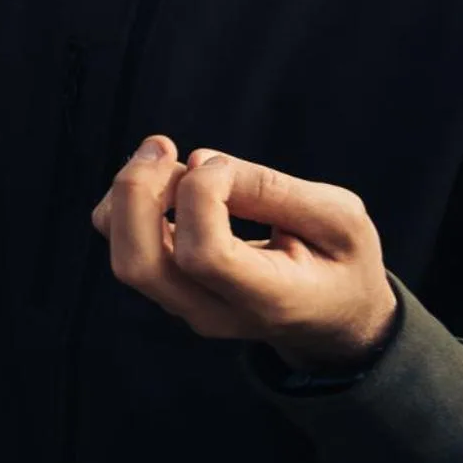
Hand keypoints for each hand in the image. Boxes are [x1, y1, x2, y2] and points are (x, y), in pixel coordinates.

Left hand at [91, 136, 398, 371]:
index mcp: (269, 300)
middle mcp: (213, 311)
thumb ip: (275, 190)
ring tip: (171, 161)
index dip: (200, 196)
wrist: (332, 316)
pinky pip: (121, 239)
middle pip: (138, 264)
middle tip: (164, 146)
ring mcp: (182, 305)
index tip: (224, 167)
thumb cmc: (340, 262)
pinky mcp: (165, 285)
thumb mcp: (341, 219)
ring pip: (121, 250)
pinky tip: (167, 179)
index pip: (204, 257)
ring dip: (131, 191)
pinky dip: (130, 199)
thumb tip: (197, 163)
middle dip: (136, 191)